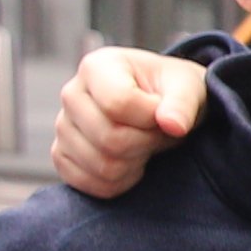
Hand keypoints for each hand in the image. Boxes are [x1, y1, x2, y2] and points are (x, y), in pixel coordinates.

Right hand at [46, 45, 203, 196]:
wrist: (159, 108)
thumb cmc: (172, 92)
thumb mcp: (188, 87)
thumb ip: (183, 103)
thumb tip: (173, 125)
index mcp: (96, 66)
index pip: (118, 104)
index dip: (151, 118)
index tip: (164, 112)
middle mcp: (72, 94)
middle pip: (110, 139)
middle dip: (147, 143)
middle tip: (159, 132)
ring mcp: (63, 127)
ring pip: (103, 166)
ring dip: (137, 163)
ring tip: (145, 143)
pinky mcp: (62, 156)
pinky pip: (92, 184)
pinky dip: (121, 182)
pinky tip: (132, 162)